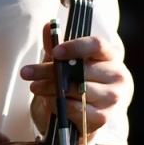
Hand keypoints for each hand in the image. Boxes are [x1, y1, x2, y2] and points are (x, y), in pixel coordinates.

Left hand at [22, 21, 129, 138]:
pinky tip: (48, 100)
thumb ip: (56, 43)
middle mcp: (116, 75)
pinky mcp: (103, 117)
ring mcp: (112, 98)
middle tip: (27, 72)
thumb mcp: (65, 59)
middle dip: (51, 71)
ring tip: (36, 86)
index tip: (55, 52)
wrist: (86, 108)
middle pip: (82, 70)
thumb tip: (47, 26)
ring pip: (78, 90)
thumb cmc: (77, 76)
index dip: (75, 47)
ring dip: (51, 88)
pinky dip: (58, 105)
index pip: (97, 45)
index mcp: (109, 55)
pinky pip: (76, 110)